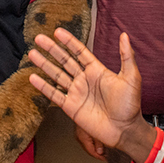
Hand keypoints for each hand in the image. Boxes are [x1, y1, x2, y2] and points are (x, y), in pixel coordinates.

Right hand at [29, 28, 154, 162]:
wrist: (125, 130)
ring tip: (32, 53)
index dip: (69, 41)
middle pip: (64, 60)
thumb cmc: (130, 105)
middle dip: (51, 49)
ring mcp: (76, 93)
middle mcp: (84, 79)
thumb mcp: (131, 77)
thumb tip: (124, 35)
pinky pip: (54, 95)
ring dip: (44, 64)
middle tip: (39, 38)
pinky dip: (43, 87)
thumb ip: (126, 56)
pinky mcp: (71, 107)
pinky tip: (33, 78)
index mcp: (96, 70)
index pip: (79, 52)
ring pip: (56, 75)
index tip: (57, 31)